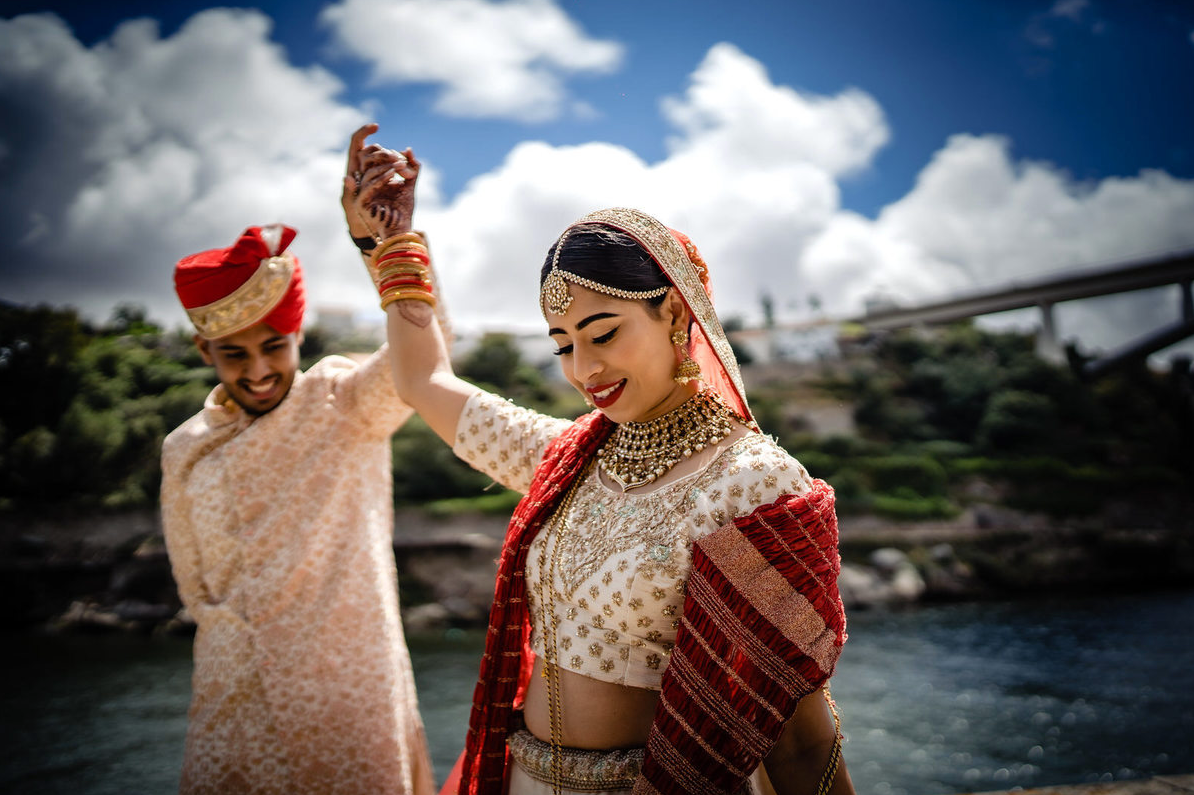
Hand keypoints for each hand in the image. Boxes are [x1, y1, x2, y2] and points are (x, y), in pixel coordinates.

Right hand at [341, 123, 420, 243]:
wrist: (401, 231)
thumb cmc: (404, 211)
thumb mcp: (409, 185)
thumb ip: (411, 168)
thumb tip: (408, 149)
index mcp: (373, 179)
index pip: (373, 158)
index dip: (386, 154)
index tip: (403, 157)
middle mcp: (364, 185)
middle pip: (366, 162)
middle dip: (384, 157)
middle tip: (399, 158)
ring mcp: (361, 194)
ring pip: (368, 173)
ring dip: (385, 166)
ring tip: (400, 165)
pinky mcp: (360, 203)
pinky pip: (369, 186)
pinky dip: (382, 178)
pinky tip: (394, 174)